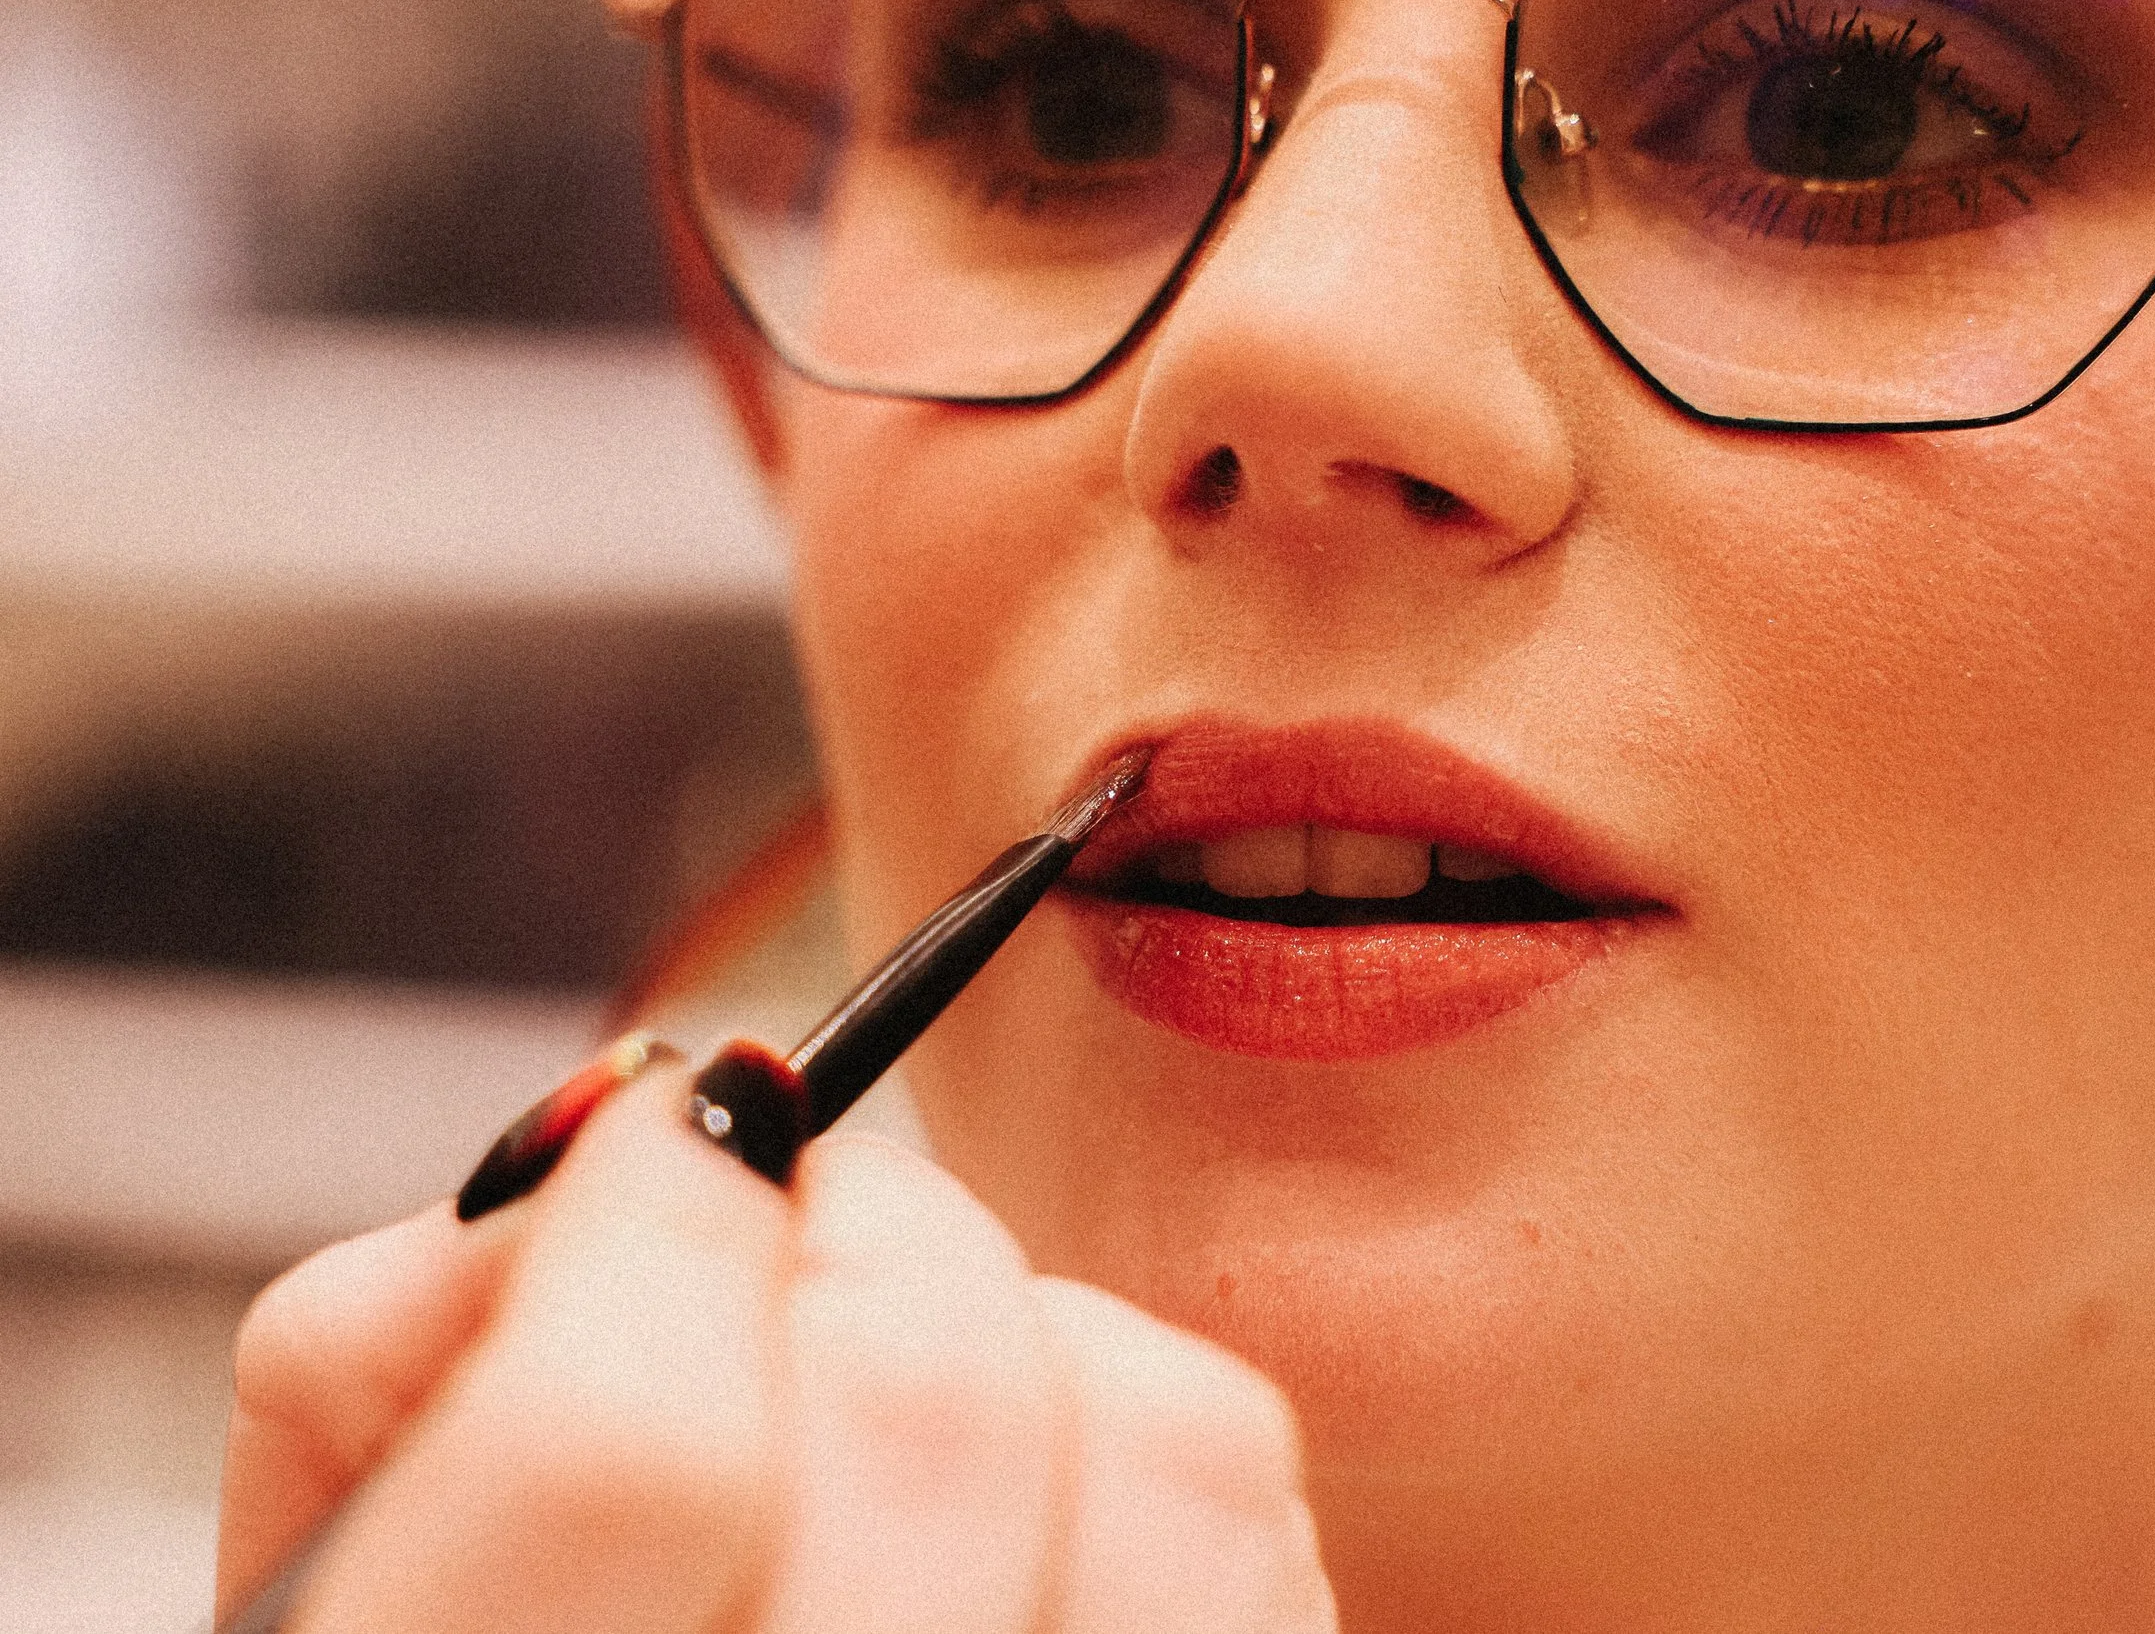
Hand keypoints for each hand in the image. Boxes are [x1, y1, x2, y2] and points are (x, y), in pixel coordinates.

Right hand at [216, 1061, 1336, 1633]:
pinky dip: (1142, 1438)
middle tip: (779, 1226)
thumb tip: (614, 1139)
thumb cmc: (529, 1623)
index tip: (664, 1127)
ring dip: (1023, 1328)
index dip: (651, 1216)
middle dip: (852, 1223)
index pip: (631, 1446)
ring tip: (900, 1383)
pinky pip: (1260, 1513)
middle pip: (931, 1397)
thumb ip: (396, 1352)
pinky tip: (1027, 1500)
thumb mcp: (337, 1567)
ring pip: (1161, 1432)